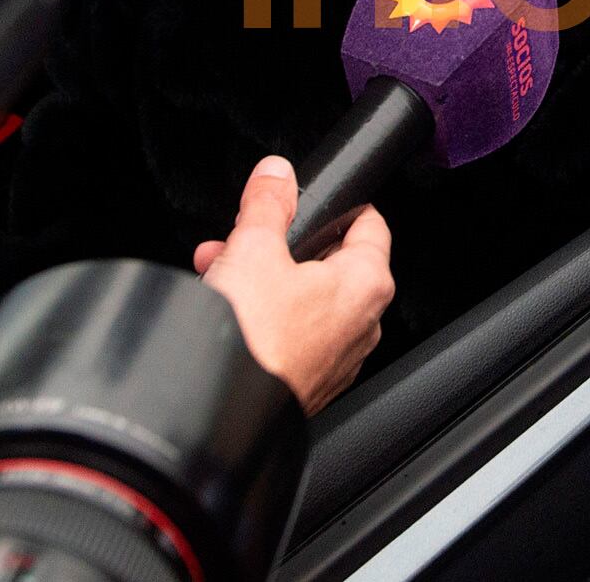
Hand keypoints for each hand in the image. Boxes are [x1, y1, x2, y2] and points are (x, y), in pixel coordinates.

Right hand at [194, 155, 394, 414]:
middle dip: (281, 244)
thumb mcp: (254, 249)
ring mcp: (336, 358)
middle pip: (329, 261)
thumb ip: (268, 203)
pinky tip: (223, 311)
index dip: (340, 205)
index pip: (370, 225)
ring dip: (262, 278)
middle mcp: (362, 323)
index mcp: (367, 284)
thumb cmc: (252, 340)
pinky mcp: (307, 383)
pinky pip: (291, 334)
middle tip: (244, 236)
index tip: (314, 198)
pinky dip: (262, 316)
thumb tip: (277, 174)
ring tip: (218, 268)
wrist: (222, 414)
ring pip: (304, 298)